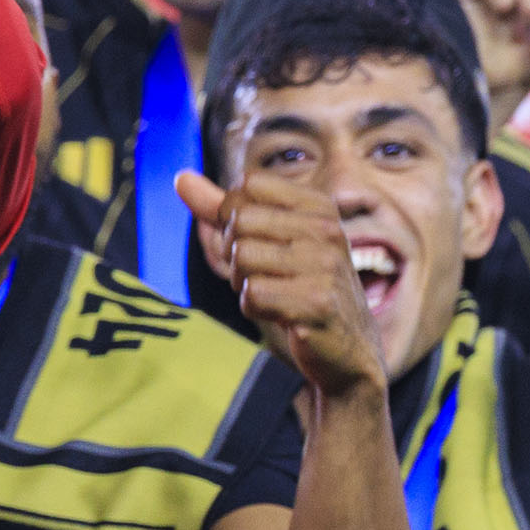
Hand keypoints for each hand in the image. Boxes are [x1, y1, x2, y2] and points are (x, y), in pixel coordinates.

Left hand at [182, 169, 383, 402]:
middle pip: (239, 220)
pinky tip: (280, 313)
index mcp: (317, 206)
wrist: (347, 350)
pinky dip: (253, 307)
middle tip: (263, 273)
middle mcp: (326, 230)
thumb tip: (181, 178)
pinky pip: (252, 294)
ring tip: (274, 292)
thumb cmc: (298, 287)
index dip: (233, 215)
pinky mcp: (317, 303)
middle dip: (235, 252)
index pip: (247, 185)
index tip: (256, 239)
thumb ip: (221, 208)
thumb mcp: (264, 240)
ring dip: (244, 282)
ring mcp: (325, 266)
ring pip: (242, 257)